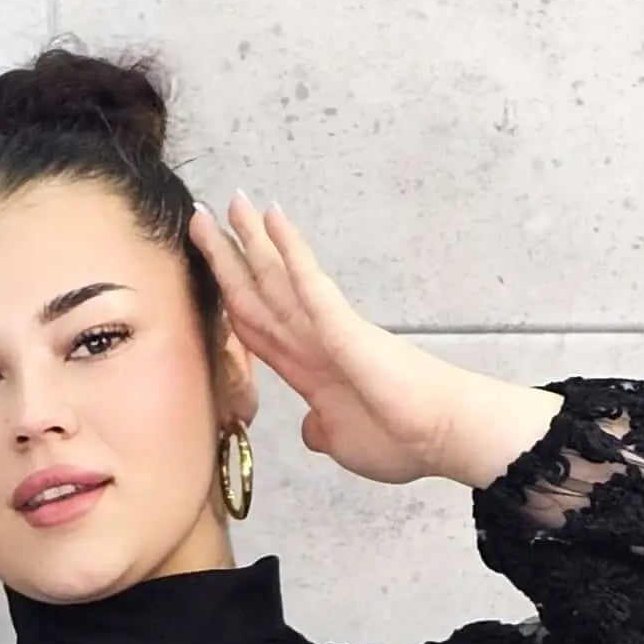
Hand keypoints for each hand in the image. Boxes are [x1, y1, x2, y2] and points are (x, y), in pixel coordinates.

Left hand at [186, 193, 469, 487]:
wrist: (442, 435)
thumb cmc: (403, 438)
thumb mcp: (343, 442)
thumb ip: (323, 429)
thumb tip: (312, 428)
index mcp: (308, 370)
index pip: (257, 327)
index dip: (230, 298)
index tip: (212, 272)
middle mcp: (313, 341)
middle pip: (259, 293)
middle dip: (228, 256)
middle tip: (201, 216)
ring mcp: (327, 330)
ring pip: (276, 279)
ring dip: (249, 241)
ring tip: (230, 202)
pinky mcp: (345, 328)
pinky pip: (309, 284)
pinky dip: (290, 251)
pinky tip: (273, 219)